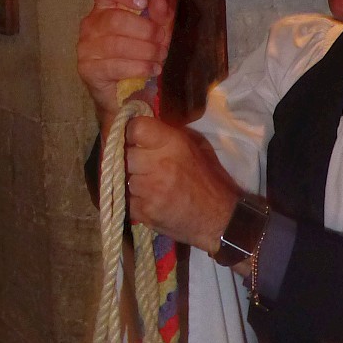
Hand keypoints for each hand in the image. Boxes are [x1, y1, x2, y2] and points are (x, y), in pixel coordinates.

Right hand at [77, 0, 175, 134]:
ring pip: (117, 44)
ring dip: (145, 51)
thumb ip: (159, 16)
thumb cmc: (138, 56)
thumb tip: (159, 1)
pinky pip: (114, 65)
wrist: (126, 94)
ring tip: (159, 57)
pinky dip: (138, 67)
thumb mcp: (156, 33)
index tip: (143, 2)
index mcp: (105, 7)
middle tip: (161, 41)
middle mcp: (91, 24)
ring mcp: (85, 47)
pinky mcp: (87, 69)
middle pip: (115, 19)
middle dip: (145, 30)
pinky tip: (151, 70)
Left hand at [126, 115, 240, 254]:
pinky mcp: (144, 211)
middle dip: (130, 157)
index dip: (131, 131)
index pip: (135, 128)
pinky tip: (149, 200)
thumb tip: (141, 124)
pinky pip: (126, 199)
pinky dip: (134, 199)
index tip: (135, 138)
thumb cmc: (208, 177)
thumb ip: (168, 133)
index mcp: (173, 143)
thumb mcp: (195, 145)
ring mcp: (149, 189)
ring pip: (123, 177)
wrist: (219, 217)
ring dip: (131, 179)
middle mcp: (159, 164)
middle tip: (141, 163)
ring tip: (148, 183)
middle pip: (123, 152)